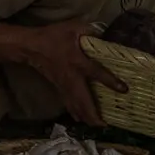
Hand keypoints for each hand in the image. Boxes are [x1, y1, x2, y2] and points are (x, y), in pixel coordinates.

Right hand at [5, 19, 127, 127]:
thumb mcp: (73, 27)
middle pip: (84, 101)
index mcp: (78, 62)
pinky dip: (75, 113)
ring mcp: (64, 85)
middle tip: (105, 126)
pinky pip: (68, 103)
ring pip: (75, 106)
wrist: (31, 46)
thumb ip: (90, 30)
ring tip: (97, 126)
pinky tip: (80, 119)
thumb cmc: (53, 37)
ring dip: (85, 118)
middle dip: (93, 116)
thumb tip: (104, 34)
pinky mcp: (58, 88)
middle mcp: (72, 78)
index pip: (97, 73)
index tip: (124, 90)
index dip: (111, 82)